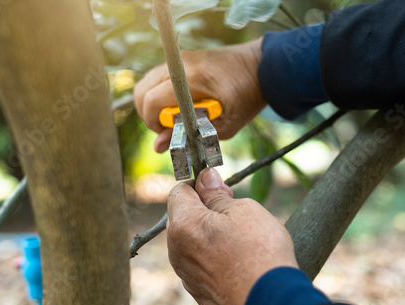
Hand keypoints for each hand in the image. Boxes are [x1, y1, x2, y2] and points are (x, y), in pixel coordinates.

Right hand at [134, 39, 265, 152]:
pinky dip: (159, 92)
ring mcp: (180, 59)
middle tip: (166, 127)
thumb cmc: (247, 97)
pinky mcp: (182, 59)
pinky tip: (177, 104)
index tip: (165, 134)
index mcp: (192, 81)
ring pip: (146, 83)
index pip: (151, 101)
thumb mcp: (224, 126)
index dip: (152, 123)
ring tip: (173, 116)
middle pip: (142, 91)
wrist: (262, 67)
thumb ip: (189, 136)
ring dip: (151, 103)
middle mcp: (181, 65)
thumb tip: (158, 146)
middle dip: (147, 114)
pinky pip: (157, 77)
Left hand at [167, 168, 297, 304]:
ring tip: (240, 240)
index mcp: (183, 225)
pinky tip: (236, 260)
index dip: (200, 185)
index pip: (179, 191)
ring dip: (209, 234)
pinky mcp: (197, 290)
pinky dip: (213, 256)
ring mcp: (185, 273)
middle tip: (235, 214)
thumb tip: (205, 178)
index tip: (220, 189)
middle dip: (204, 210)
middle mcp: (176, 250)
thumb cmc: (260, 253)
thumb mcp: (243, 210)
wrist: (270, 303)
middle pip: (183, 217)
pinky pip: (200, 263)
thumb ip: (217, 194)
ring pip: (192, 241)